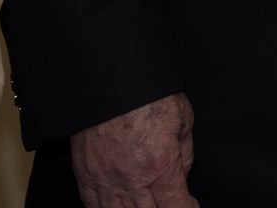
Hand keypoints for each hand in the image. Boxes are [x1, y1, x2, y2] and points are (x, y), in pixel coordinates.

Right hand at [68, 92, 197, 207]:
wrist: (110, 81)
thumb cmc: (150, 96)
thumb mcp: (183, 119)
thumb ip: (185, 154)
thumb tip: (182, 176)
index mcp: (159, 165)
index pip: (176, 206)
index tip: (191, 206)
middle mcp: (131, 179)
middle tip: (170, 203)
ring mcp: (104, 179)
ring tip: (147, 204)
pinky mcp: (84, 174)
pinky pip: (93, 205)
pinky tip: (119, 206)